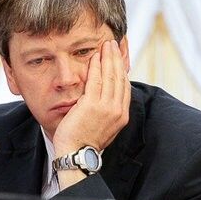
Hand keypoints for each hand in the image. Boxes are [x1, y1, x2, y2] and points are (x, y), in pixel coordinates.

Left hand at [53, 39, 130, 158]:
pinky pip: (95, 80)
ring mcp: (106, 107)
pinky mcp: (92, 104)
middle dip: (117, 59)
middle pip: (120, 78)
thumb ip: (106, 113)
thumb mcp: (103, 128)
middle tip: (113, 45)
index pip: (124, 87)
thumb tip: (106, 100)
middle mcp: (117, 110)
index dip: (122, 70)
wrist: (76, 155)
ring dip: (108, 58)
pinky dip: (96, 66)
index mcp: (121, 116)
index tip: (119, 58)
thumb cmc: (84, 143)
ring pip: (110, 76)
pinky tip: (94, 56)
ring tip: (106, 45)